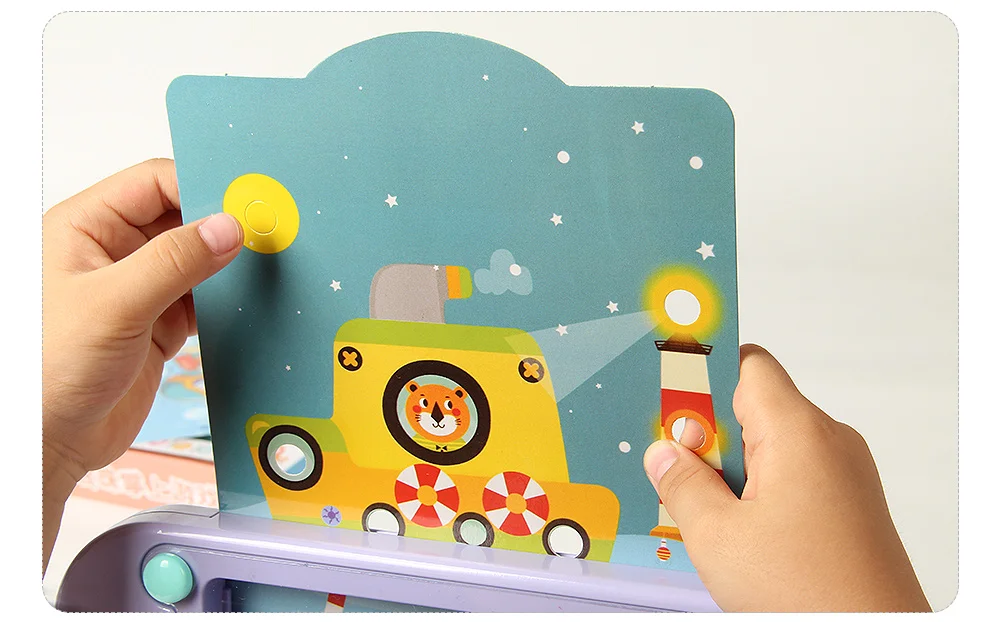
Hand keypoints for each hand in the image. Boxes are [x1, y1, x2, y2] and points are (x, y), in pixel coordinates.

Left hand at [42, 159, 242, 570]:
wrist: (47, 442)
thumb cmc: (48, 370)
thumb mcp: (114, 304)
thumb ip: (174, 261)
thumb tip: (227, 228)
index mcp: (86, 228)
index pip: (154, 183)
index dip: (200, 186)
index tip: (245, 201)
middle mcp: (112, 252)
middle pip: (180, 219)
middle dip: (221, 226)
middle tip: (266, 232)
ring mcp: (137, 290)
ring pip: (196, 260)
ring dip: (228, 265)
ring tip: (265, 265)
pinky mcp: (157, 324)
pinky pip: (202, 299)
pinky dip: (227, 300)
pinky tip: (249, 301)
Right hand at [643, 344, 929, 611]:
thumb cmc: (811, 594)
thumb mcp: (718, 537)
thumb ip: (683, 485)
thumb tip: (664, 454)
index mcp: (798, 431)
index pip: (748, 364)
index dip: (704, 372)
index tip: (667, 398)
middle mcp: (829, 441)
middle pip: (755, 408)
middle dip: (708, 435)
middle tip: (674, 470)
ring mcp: (844, 473)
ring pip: (771, 446)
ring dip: (731, 469)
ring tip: (704, 512)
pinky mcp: (850, 504)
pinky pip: (793, 475)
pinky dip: (758, 491)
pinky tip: (737, 531)